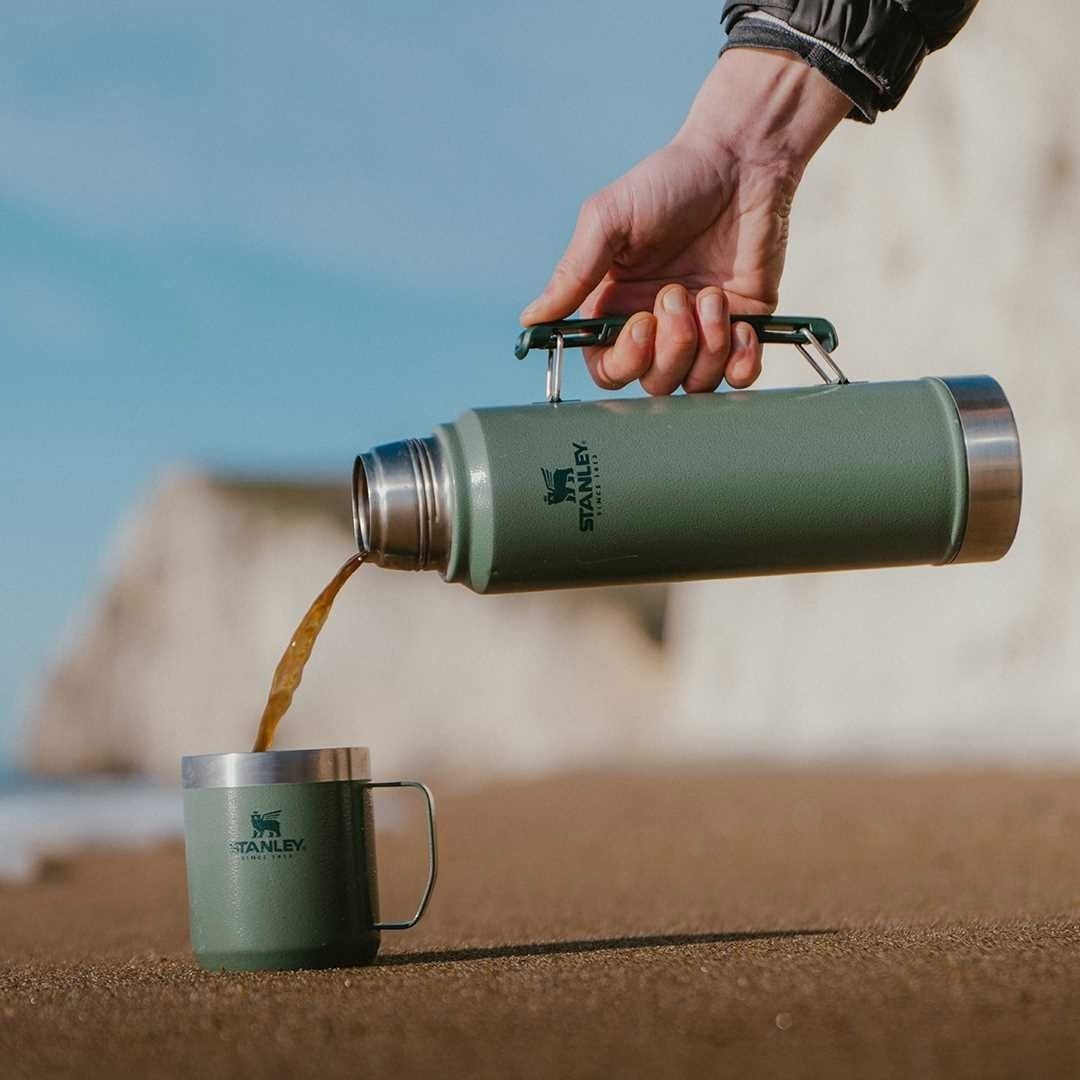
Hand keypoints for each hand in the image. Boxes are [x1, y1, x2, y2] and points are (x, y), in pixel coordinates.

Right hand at [520, 50, 850, 393]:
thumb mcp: (608, 220)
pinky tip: (741, 324)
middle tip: (678, 295)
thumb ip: (572, 274)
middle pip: (653, 383)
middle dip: (670, 348)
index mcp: (618, 308)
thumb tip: (531, 319)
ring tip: (711, 295)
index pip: (608, 369)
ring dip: (707, 345)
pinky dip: (742, 360)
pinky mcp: (744, 327)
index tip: (640, 324)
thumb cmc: (669, 182)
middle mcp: (658, 328)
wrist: (742, 159)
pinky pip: (740, 376)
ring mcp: (702, 331)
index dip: (623, 361)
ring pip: (696, 384)